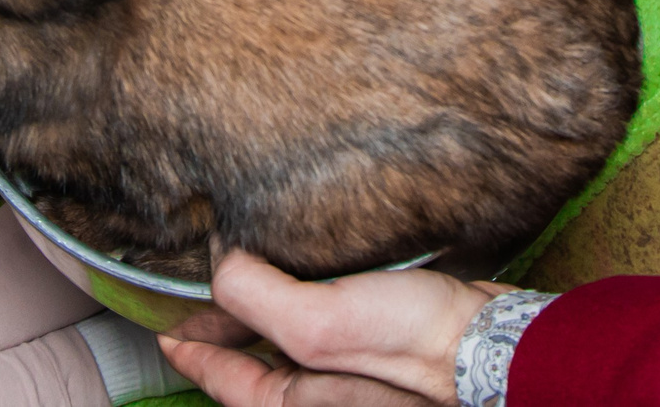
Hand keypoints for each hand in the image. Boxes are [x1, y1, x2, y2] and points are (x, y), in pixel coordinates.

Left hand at [158, 251, 489, 406]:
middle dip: (230, 328)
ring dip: (270, 311)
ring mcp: (352, 370)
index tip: (166, 331)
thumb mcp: (317, 324)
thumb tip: (221, 267)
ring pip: (294, 342)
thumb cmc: (412, 348)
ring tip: (252, 273)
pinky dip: (311, 300)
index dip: (190, 348)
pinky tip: (317, 270)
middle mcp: (321, 392)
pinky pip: (330, 325)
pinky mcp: (382, 343)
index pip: (222, 378)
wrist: (493, 344)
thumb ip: (258, 297)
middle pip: (257, 361)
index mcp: (295, 402)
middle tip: (203, 293)